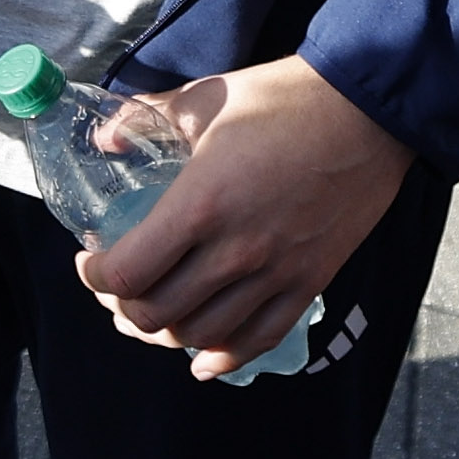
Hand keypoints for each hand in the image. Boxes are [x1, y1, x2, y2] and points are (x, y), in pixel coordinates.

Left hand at [75, 58, 407, 375]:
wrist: (368, 111)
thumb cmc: (283, 99)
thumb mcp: (204, 98)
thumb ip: (144, 118)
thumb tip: (103, 138)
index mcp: (201, 205)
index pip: (128, 273)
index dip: (96, 277)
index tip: (90, 260)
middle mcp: (236, 250)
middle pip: (157, 314)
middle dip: (123, 307)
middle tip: (117, 287)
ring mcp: (276, 272)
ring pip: (203, 334)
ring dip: (167, 333)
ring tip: (152, 315)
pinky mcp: (310, 281)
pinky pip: (260, 339)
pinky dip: (224, 356)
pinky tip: (203, 360)